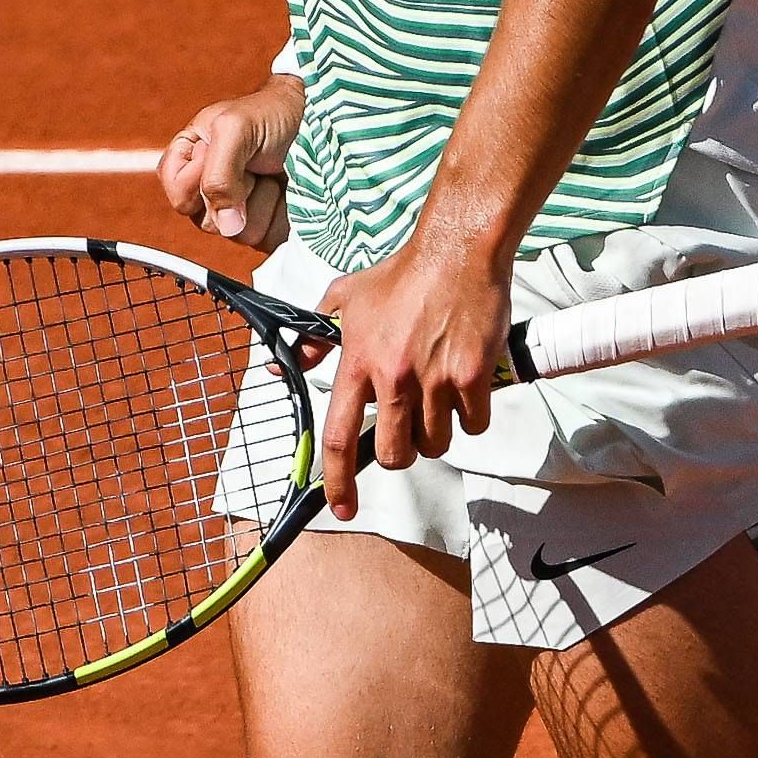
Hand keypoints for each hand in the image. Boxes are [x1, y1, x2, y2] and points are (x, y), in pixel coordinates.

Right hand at [158, 77, 303, 249]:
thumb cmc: (274, 114)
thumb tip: (225, 225)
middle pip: (205, 221)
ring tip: (270, 172)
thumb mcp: (234, 127)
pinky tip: (285, 190)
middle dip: (234, 191)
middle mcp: (211, 191)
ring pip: (235, 234)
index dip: (197, 181)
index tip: (216, 152)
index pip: (177, 193)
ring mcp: (240, 211)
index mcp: (191, 161)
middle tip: (252, 163)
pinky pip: (265, 239)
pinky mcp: (268, 225)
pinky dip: (278, 213)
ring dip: (260, 201)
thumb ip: (217, 173)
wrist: (321, 121)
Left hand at [309, 238, 508, 519]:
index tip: (343, 507)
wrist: (458, 251)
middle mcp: (394, 377)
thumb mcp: (346, 298)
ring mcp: (436, 379)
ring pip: (437, 442)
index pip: (341, 437)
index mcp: (358, 362)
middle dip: (403, 452)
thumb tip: (284, 368)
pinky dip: (473, 414)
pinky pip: (473, 423)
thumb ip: (315, 338)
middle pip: (396, 454)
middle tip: (411, 427)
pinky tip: (468, 385)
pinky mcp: (473, 376)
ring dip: (439, 430)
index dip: (338, 482)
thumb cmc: (404, 274)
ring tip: (441, 394)